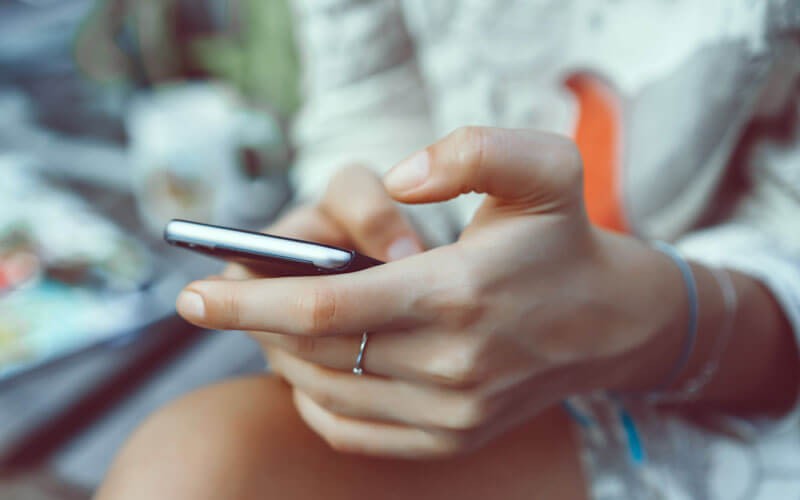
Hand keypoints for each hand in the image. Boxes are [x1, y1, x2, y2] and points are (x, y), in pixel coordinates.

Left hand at [176, 128, 687, 457]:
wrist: (608, 323)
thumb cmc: (561, 239)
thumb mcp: (543, 166)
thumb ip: (471, 150)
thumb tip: (399, 182)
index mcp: (459, 293)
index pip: (325, 308)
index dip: (247, 301)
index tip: (189, 293)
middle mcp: (453, 364)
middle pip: (315, 352)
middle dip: (253, 325)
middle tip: (225, 298)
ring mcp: (452, 412)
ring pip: (328, 392)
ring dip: (282, 358)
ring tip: (266, 324)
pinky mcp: (452, 438)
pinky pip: (354, 431)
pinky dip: (316, 401)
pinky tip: (311, 369)